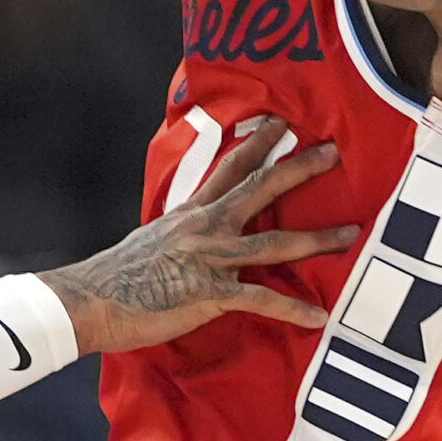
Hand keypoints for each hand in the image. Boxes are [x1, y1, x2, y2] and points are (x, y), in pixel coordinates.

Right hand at [40, 118, 357, 356]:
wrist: (91, 300)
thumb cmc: (115, 277)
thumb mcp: (151, 243)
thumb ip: (180, 236)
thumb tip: (193, 238)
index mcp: (189, 214)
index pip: (228, 169)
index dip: (256, 144)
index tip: (281, 123)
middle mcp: (203, 228)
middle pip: (257, 189)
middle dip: (297, 169)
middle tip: (331, 151)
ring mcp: (208, 258)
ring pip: (272, 242)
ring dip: (315, 238)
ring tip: (350, 233)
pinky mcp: (209, 291)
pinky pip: (259, 300)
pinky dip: (291, 309)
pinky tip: (318, 317)